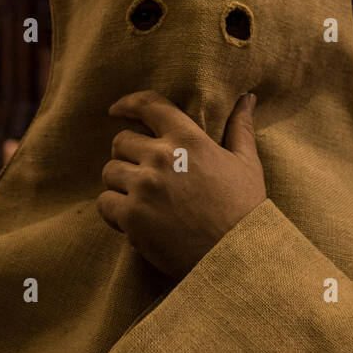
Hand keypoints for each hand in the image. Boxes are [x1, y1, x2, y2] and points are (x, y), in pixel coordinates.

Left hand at [97, 90, 265, 280]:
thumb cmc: (245, 208)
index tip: (116, 110)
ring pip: (109, 172)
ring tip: (139, 199)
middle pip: (121, 142)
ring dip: (120, 184)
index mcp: (188, 139)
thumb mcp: (246, 162)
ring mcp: (144, 187)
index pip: (149, 105)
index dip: (128, 103)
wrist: (238, 255)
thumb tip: (247, 97)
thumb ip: (239, 127)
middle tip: (142, 175)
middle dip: (128, 156)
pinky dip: (114, 210)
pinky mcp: (132, 217)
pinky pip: (105, 203)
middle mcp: (162, 158)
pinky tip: (132, 220)